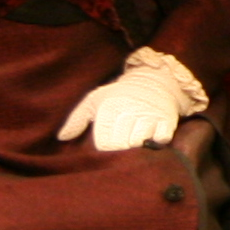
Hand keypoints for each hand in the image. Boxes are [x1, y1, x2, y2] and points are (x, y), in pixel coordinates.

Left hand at [55, 48, 202, 151]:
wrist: (155, 80)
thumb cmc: (120, 94)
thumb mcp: (95, 99)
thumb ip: (77, 119)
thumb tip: (62, 138)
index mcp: (110, 108)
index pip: (103, 142)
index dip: (104, 149)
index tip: (106, 148)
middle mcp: (130, 110)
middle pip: (121, 144)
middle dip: (120, 150)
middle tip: (121, 149)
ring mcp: (150, 115)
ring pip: (140, 141)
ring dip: (137, 147)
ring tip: (134, 145)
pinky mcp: (167, 119)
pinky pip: (162, 137)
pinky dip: (157, 142)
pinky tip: (152, 141)